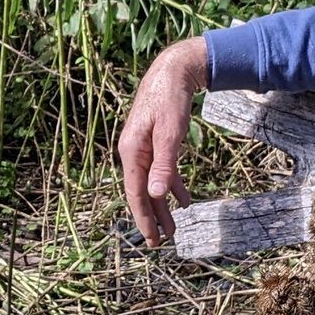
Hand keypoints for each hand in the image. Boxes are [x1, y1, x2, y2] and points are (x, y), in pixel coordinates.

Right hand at [118, 37, 207, 246]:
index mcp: (132, 151)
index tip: (152, 239)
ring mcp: (144, 148)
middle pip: (141, 192)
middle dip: (152, 218)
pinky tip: (183, 201)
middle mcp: (134, 152)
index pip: (135, 193)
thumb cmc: (170, 100)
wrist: (173, 71)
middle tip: (161, 242)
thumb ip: (164, 164)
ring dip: (162, 206)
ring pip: (152, 184)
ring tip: (173, 229)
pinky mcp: (156, 144)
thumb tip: (155, 194)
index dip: (143, 218)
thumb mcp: (170, 132)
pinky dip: (172, 187)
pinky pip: (162, 172)